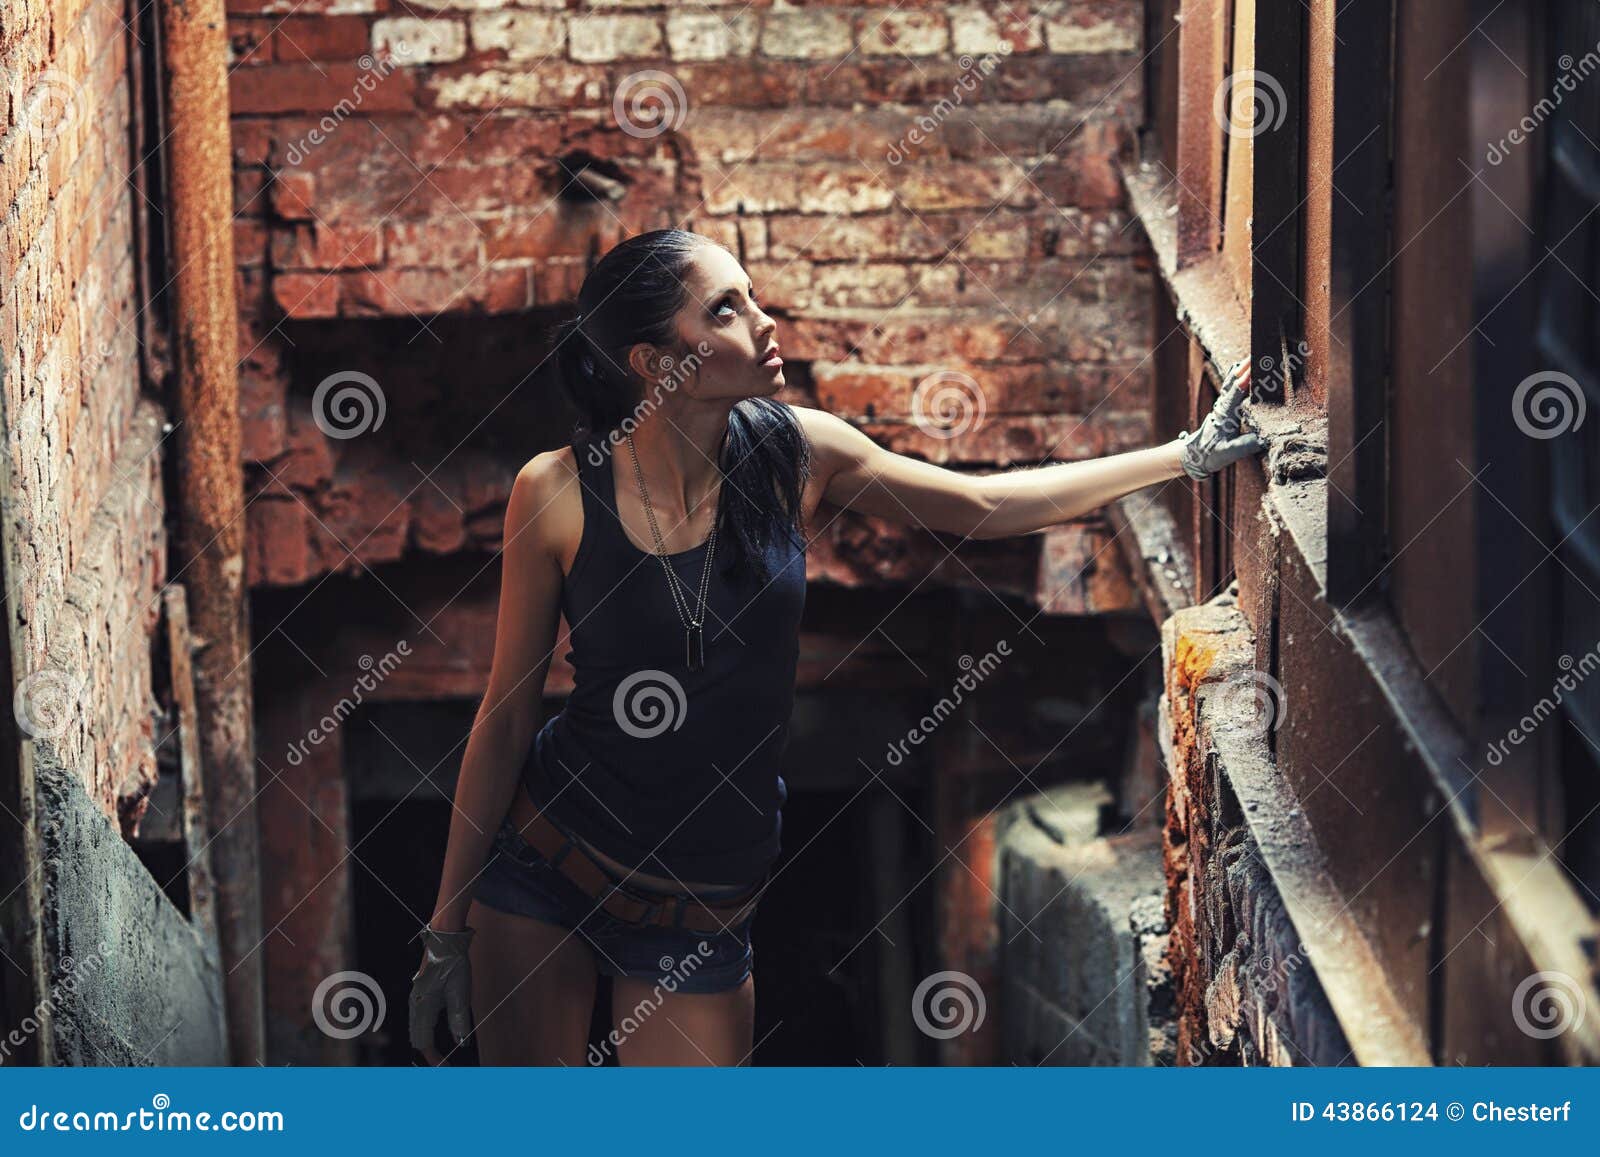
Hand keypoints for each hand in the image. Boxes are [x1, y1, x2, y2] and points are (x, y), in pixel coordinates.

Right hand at [408, 924, 474, 1063]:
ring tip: (440, 1055)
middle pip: (417, 1038)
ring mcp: (417, 999)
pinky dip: (428, 1032)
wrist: (445, 942)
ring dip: (427, 1043)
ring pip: (418, 1029)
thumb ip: (459, 1021)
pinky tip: (437, 1034)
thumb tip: (461, 1043)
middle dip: (429, 1053)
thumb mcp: (460, 995)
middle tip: (443, 1065)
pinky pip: (421, 1020)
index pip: (424, 1042)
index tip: (444, 1068)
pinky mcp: (422, 994)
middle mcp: (415, 1006)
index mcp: (422, 1008)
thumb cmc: (452, 965)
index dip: (434, 1057)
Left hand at [1176, 359, 1266, 479]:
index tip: (1253, 368)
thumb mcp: (1229, 453)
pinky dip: (1238, 375)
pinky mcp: (1223, 406)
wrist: (1195, 456)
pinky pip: (1231, 386)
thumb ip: (1245, 445)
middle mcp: (1223, 406)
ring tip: (1253, 355)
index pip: (1236, 393)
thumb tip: (1265, 438)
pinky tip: (1242, 368)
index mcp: (1226, 415)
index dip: (1245, 380)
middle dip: (1246, 367)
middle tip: (1258, 352)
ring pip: (1231, 381)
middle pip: (1233, 381)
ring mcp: (1222, 404)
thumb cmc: (1211, 455)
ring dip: (1242, 368)